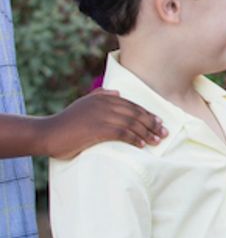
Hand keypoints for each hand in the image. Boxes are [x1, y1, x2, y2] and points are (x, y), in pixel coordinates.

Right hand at [42, 91, 165, 158]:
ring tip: (157, 141)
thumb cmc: (67, 122)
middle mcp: (105, 104)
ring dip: (148, 133)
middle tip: (164, 134)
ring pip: (133, 124)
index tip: (159, 123)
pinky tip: (142, 144)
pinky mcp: (99, 128)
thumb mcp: (84, 104)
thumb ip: (100, 96)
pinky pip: (124, 133)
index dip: (148, 114)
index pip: (132, 105)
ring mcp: (102, 116)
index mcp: (104, 97)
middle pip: (136, 114)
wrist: (48, 133)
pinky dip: (135, 139)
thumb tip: (117, 92)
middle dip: (153, 124)